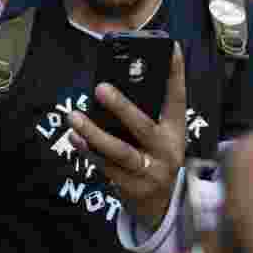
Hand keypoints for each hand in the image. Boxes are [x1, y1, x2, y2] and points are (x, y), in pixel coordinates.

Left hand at [68, 43, 186, 228]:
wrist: (159, 205)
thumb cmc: (154, 157)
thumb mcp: (160, 135)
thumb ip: (145, 112)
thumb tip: (115, 81)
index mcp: (176, 131)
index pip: (178, 98)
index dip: (175, 73)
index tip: (170, 47)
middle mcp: (167, 150)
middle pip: (143, 126)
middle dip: (122, 106)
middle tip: (100, 87)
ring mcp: (150, 171)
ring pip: (119, 151)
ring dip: (94, 133)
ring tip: (74, 117)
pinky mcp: (131, 186)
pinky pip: (105, 166)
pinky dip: (88, 151)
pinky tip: (74, 139)